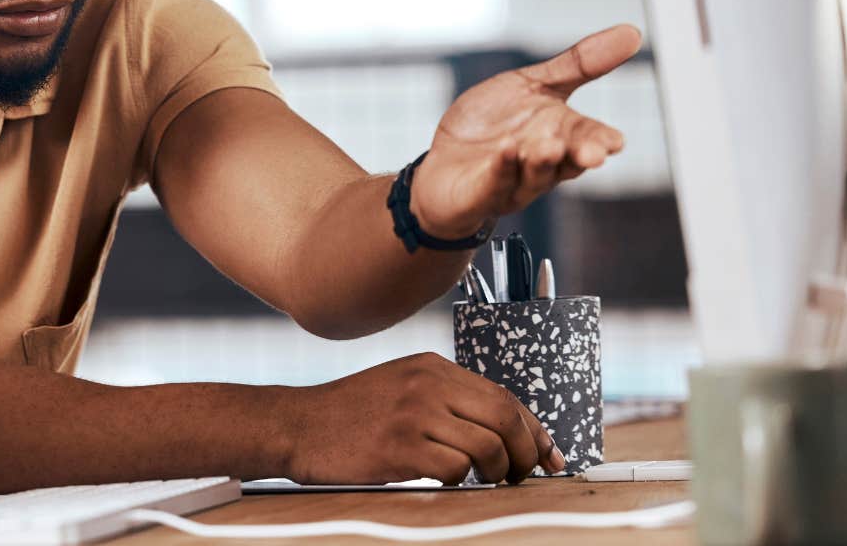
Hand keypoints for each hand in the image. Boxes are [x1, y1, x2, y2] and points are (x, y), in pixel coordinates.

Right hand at [279, 353, 563, 484]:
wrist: (297, 424)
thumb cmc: (349, 414)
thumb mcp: (400, 386)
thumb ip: (445, 397)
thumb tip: (502, 428)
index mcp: (431, 367)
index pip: (503, 395)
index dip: (535, 429)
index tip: (549, 454)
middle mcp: (427, 384)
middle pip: (506, 417)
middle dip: (527, 453)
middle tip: (523, 475)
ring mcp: (413, 413)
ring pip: (488, 445)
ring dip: (497, 472)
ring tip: (483, 479)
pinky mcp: (399, 446)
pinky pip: (455, 468)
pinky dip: (460, 481)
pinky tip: (444, 479)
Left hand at [410, 24, 641, 238]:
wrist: (442, 163)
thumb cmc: (493, 125)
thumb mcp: (533, 84)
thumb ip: (579, 64)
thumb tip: (632, 33)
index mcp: (562, 135)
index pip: (590, 137)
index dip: (602, 140)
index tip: (615, 141)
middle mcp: (544, 162)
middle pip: (569, 160)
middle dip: (581, 155)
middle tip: (593, 153)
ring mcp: (514, 181)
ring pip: (534, 174)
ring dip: (542, 160)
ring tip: (549, 146)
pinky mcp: (482, 193)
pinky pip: (494, 182)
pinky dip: (501, 168)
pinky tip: (504, 151)